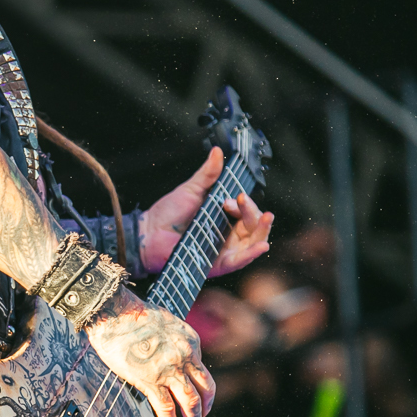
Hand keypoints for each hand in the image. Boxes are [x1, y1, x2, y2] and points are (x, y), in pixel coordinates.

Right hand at [86, 288, 214, 416]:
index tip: (192, 394)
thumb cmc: (132, 315)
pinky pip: (166, 408)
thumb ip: (172, 341)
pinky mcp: (151, 380)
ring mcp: (170, 370)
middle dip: (205, 408)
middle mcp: (186, 356)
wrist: (115, 312)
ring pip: (191, 402)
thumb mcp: (164, 323)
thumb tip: (167, 353)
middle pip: (205, 389)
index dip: (197, 384)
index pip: (200, 369)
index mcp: (191, 341)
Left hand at [139, 148, 273, 276]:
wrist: (148, 233)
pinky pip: (240, 260)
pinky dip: (252, 254)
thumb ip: (208, 174)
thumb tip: (217, 151)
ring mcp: (225, 249)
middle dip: (255, 212)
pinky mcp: (219, 264)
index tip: (234, 197)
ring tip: (267, 218)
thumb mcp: (191, 190)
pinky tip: (262, 245)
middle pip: (254, 225)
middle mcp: (228, 233)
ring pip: (253, 242)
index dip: (244, 203)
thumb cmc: (167, 213)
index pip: (246, 209)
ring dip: (263, 230)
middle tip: (244, 201)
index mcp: (224, 216)